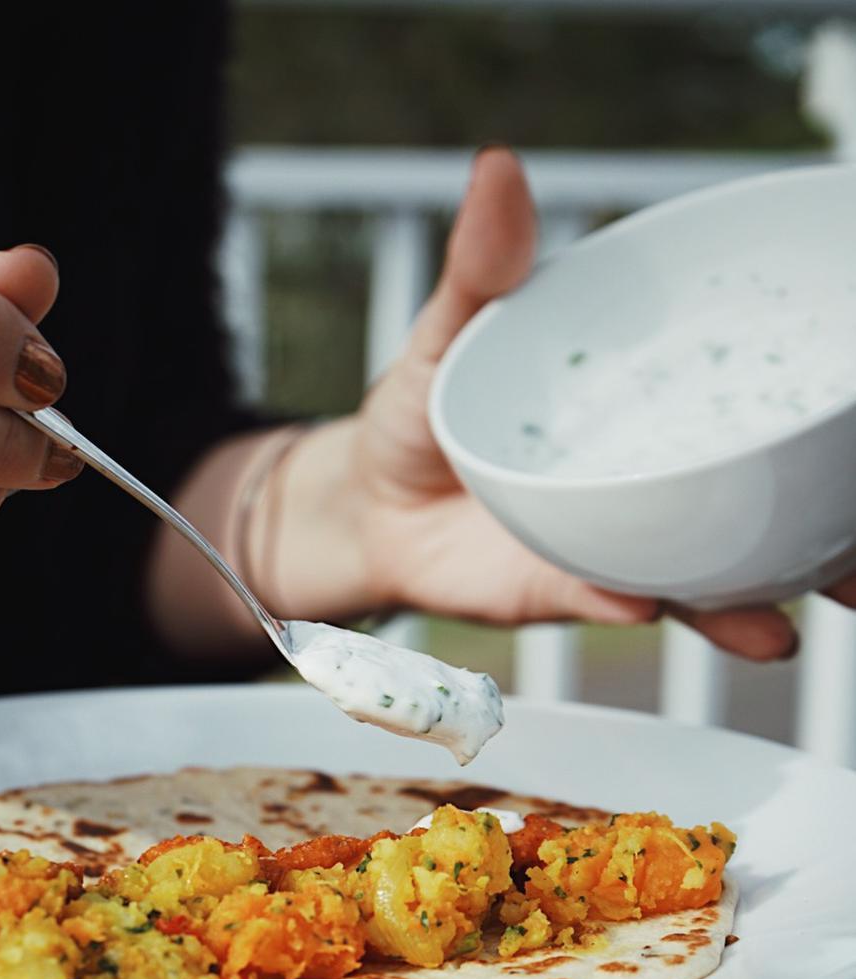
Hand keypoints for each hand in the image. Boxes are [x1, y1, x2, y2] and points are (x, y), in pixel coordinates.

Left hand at [344, 149, 852, 660]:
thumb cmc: (424, 409)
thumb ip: (483, 268)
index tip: (851, 409)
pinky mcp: (573, 592)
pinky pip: (620, 601)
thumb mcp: (451, 330)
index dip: (805, 405)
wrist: (370, 507)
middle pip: (761, 495)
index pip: (745, 390)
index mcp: (646, 398)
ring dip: (761, 590)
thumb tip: (497, 173)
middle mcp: (653, 473)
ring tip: (806, 606)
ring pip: (714, 570)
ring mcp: (621, 539)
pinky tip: (658, 605)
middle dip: (826, 521)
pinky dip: (645, 606)